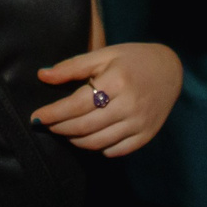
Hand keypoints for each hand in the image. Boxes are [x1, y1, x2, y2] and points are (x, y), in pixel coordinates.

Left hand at [33, 42, 182, 156]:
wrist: (170, 69)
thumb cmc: (133, 59)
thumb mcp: (104, 55)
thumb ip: (72, 66)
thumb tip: (42, 75)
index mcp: (117, 81)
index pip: (76, 105)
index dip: (53, 114)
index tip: (36, 117)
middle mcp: (129, 105)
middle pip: (84, 126)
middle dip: (60, 128)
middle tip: (48, 125)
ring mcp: (139, 123)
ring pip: (97, 142)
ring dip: (75, 140)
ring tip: (65, 131)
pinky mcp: (146, 135)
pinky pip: (115, 151)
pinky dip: (98, 148)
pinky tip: (90, 138)